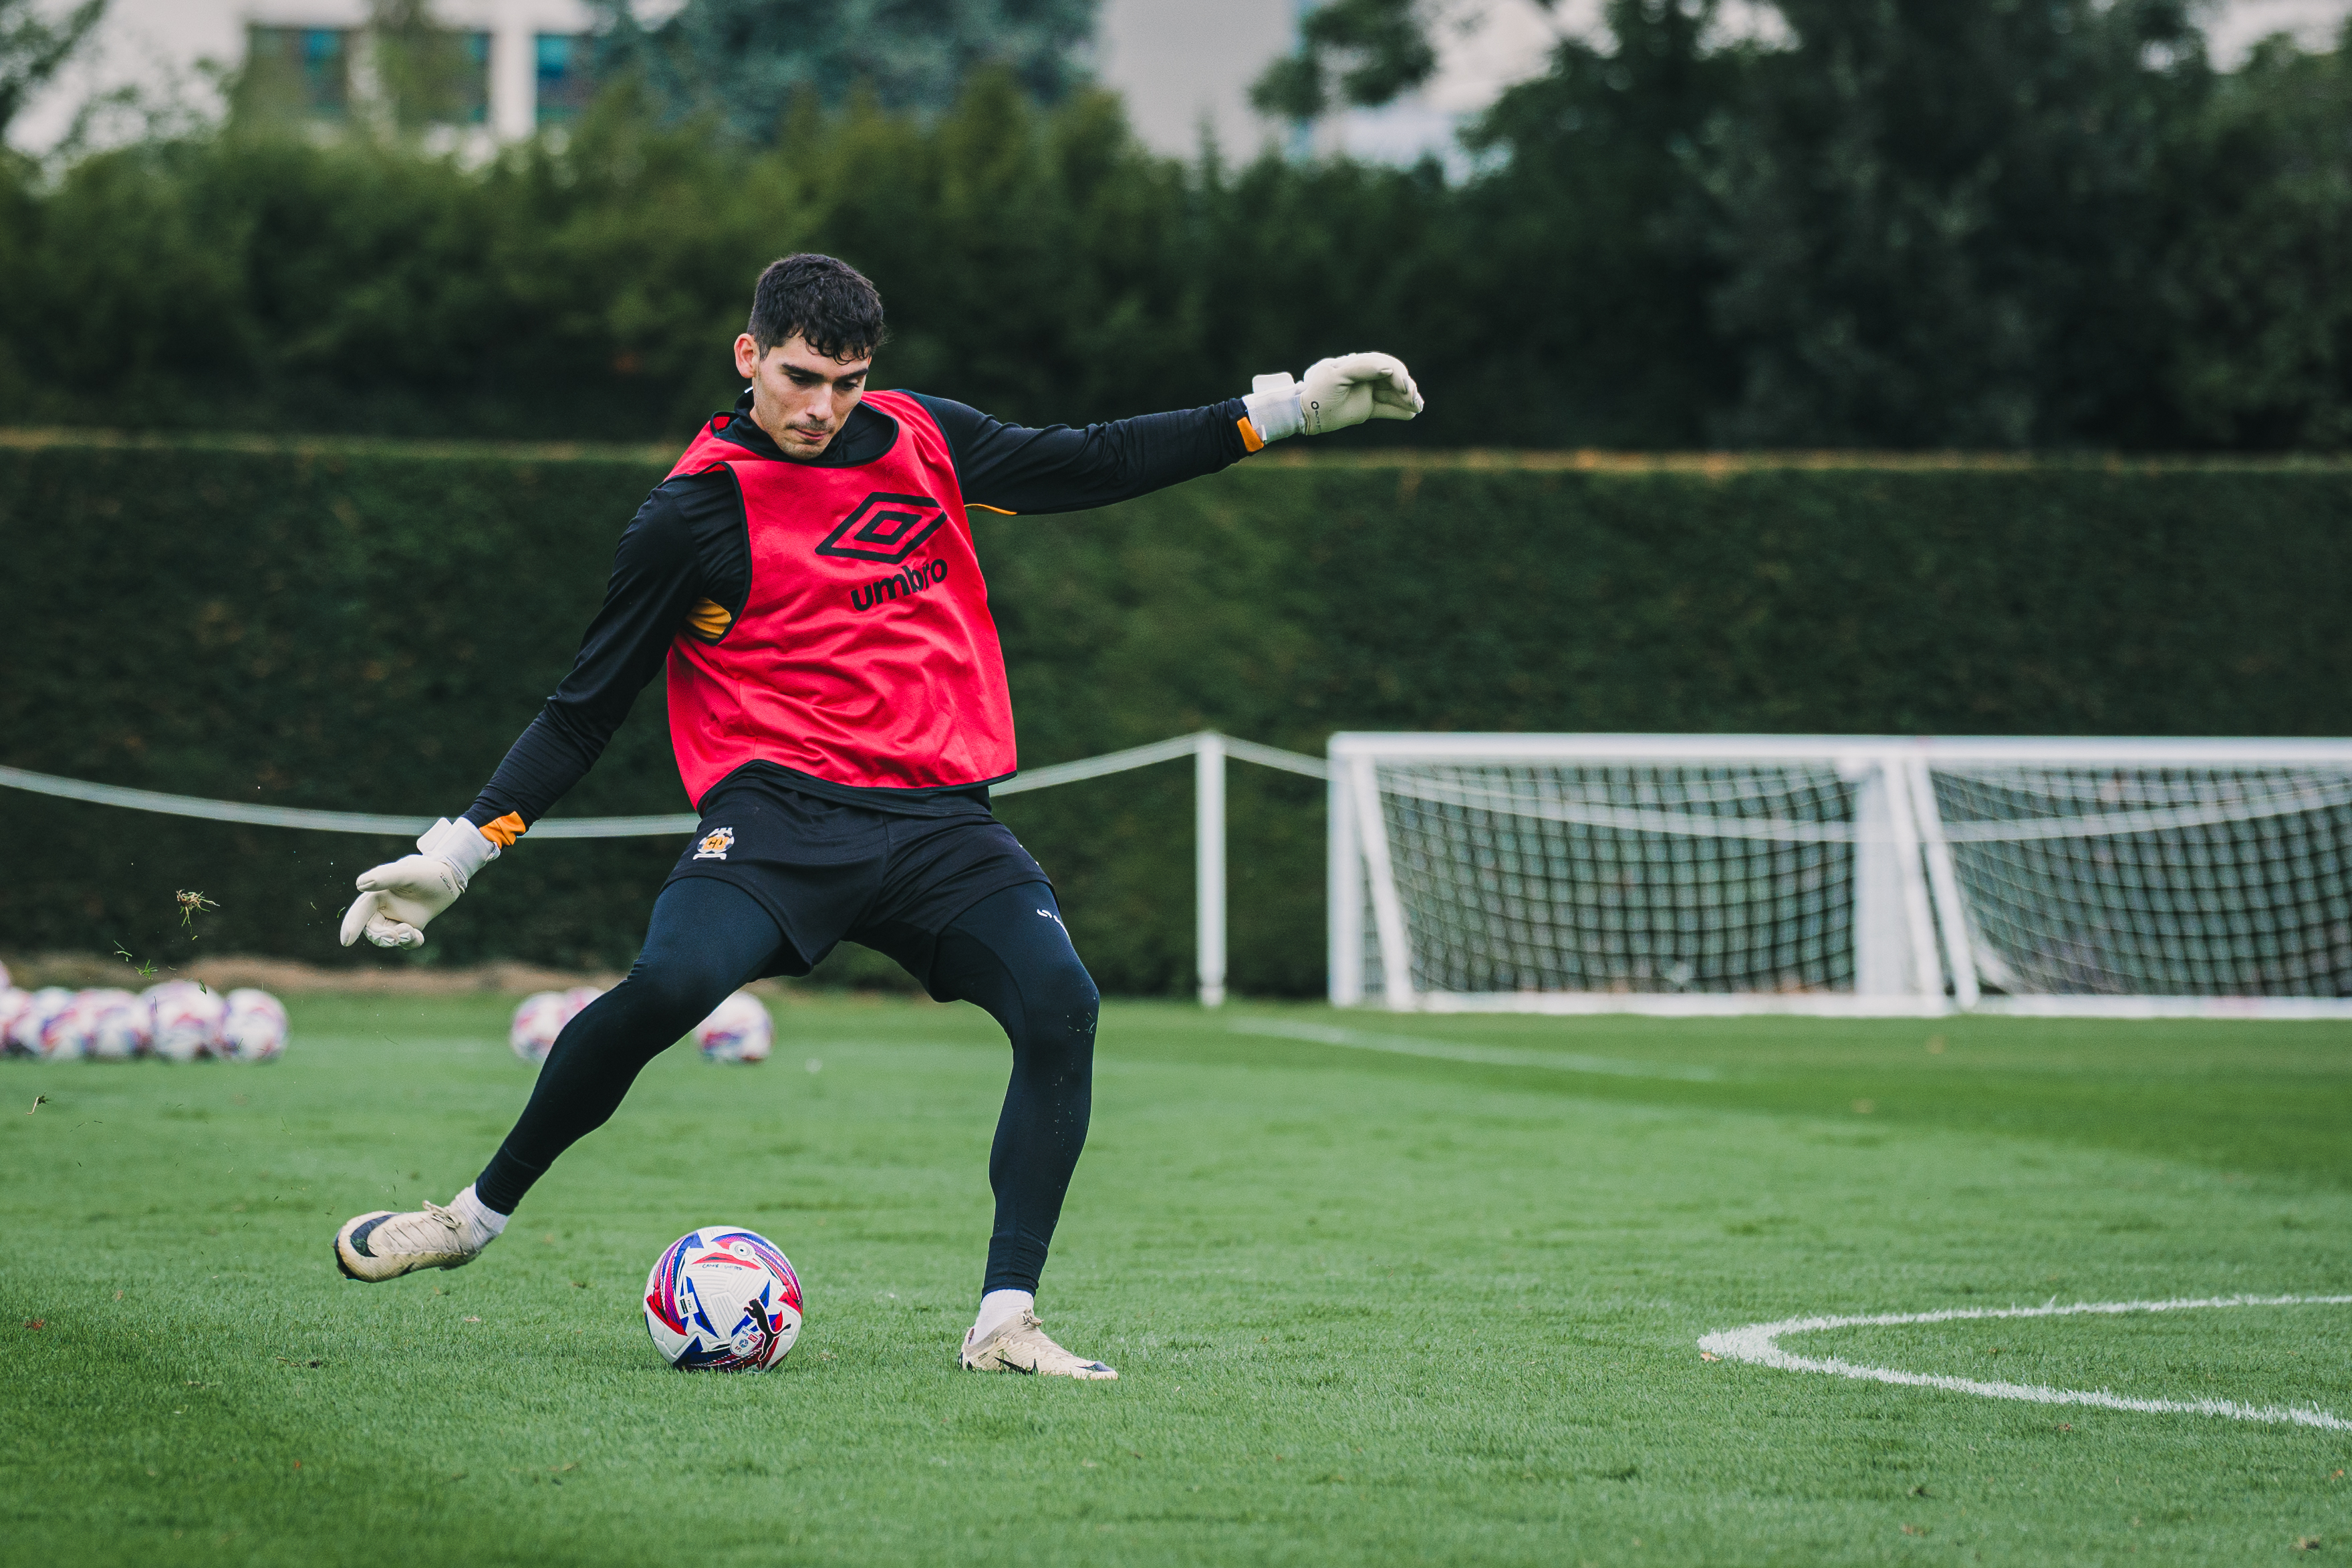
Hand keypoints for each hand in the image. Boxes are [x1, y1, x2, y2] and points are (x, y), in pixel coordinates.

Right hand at [339, 818, 497, 949]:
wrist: (448, 878)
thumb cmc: (426, 871)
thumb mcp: (407, 872)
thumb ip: (385, 877)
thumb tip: (360, 885)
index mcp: (377, 894)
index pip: (360, 912)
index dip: (352, 926)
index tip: (347, 942)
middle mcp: (383, 908)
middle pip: (371, 929)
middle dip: (380, 937)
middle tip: (395, 938)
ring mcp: (396, 918)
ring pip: (387, 938)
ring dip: (397, 939)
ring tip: (412, 932)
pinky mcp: (410, 926)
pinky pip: (405, 941)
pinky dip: (411, 942)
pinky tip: (420, 937)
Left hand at [1242, 352, 1422, 444]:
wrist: (1304, 413)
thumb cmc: (1318, 390)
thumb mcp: (1339, 375)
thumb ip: (1364, 368)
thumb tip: (1390, 369)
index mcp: (1357, 364)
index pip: (1384, 365)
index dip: (1397, 374)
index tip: (1404, 387)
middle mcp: (1364, 377)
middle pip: (1392, 379)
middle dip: (1406, 387)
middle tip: (1414, 398)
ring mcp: (1365, 393)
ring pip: (1391, 394)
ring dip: (1406, 400)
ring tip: (1419, 407)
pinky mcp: (1365, 409)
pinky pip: (1385, 409)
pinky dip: (1398, 411)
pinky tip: (1411, 414)